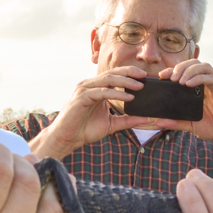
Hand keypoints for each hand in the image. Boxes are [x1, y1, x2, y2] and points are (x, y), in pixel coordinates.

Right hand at [28, 66, 153, 158]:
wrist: (67, 139)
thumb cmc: (85, 130)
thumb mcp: (111, 124)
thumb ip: (127, 120)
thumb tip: (146, 119)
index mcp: (96, 88)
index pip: (115, 76)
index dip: (130, 74)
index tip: (145, 77)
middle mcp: (90, 85)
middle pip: (112, 73)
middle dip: (129, 73)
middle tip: (145, 76)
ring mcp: (84, 90)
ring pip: (108, 80)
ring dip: (125, 82)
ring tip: (139, 86)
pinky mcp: (81, 97)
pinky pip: (101, 92)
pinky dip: (115, 94)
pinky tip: (128, 98)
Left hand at [152, 60, 212, 158]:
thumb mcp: (190, 126)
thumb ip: (175, 122)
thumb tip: (158, 121)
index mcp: (198, 89)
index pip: (186, 71)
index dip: (173, 70)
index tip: (162, 76)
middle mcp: (207, 84)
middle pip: (195, 63)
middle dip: (181, 66)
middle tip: (171, 77)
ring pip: (204, 66)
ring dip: (190, 70)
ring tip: (180, 81)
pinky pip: (211, 79)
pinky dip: (199, 78)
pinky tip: (189, 84)